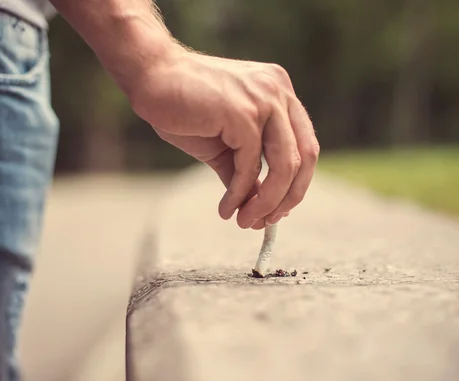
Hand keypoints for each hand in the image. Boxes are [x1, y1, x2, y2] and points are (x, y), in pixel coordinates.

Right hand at [128, 49, 319, 229]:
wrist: (152, 78)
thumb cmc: (185, 108)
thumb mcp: (223, 145)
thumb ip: (245, 171)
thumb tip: (260, 207)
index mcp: (281, 94)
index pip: (306, 146)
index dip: (296, 184)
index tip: (277, 211)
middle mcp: (280, 92)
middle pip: (305, 158)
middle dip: (287, 198)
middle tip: (264, 223)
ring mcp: (264, 101)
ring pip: (285, 165)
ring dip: (267, 203)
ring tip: (245, 222)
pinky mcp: (243, 114)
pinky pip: (250, 166)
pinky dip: (239, 194)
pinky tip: (226, 208)